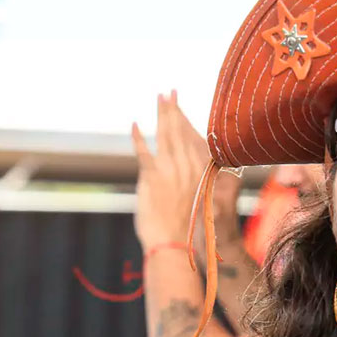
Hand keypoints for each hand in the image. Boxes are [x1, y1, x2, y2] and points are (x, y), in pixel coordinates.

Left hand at [132, 92, 240, 249]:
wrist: (174, 243)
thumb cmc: (187, 228)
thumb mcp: (198, 201)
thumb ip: (193, 181)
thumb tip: (189, 173)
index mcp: (201, 172)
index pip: (193, 138)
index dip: (185, 120)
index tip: (180, 106)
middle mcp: (188, 167)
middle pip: (179, 132)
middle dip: (173, 110)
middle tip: (169, 92)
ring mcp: (170, 171)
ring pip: (165, 136)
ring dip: (161, 115)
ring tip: (158, 98)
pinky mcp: (152, 178)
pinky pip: (143, 152)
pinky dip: (138, 138)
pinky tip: (135, 124)